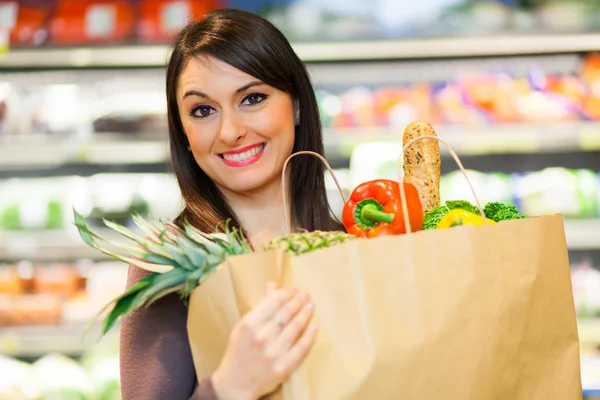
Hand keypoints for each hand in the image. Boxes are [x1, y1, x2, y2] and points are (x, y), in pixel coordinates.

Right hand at [211, 282, 317, 399]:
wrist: (235, 383)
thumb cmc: (238, 351)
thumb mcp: (243, 326)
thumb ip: (260, 306)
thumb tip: (272, 285)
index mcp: (250, 324)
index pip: (274, 302)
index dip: (287, 293)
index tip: (295, 289)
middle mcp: (262, 336)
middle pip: (286, 313)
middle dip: (298, 301)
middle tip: (306, 294)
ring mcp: (274, 352)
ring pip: (296, 327)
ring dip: (305, 314)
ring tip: (311, 306)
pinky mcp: (285, 366)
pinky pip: (302, 347)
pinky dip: (309, 335)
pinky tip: (314, 326)